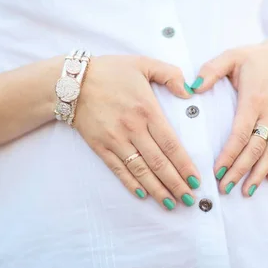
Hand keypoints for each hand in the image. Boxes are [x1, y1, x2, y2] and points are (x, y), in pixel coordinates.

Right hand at [74, 55, 200, 210]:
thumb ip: (170, 74)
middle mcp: (133, 128)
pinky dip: (131, 184)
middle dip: (176, 184)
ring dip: (157, 189)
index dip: (184, 164)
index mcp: (147, 110)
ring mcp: (115, 139)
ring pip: (140, 170)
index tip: (196, 179)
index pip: (171, 144)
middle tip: (189, 200)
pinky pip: (118, 169)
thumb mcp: (143, 64)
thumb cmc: (110, 71)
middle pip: (158, 163)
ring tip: (171, 203)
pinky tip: (143, 195)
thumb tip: (190, 91)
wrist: (70, 81)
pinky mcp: (100, 146)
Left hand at [192, 38, 267, 196]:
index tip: (217, 171)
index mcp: (255, 99)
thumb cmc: (255, 58)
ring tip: (246, 192)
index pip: (241, 133)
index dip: (229, 154)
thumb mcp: (232, 56)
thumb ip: (211, 70)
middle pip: (256, 148)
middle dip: (240, 170)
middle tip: (225, 188)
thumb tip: (192, 87)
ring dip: (258, 174)